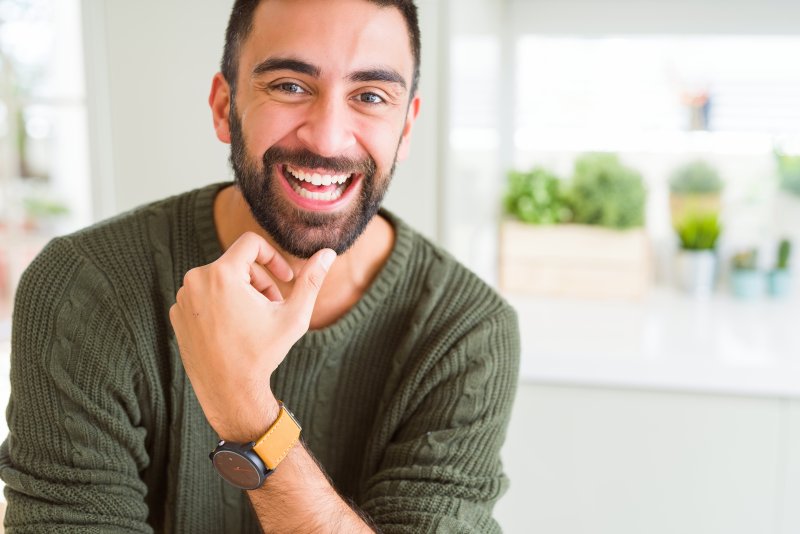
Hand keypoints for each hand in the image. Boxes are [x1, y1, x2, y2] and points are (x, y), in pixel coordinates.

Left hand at [169, 232, 335, 440]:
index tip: (285, 279)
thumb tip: (329, 253)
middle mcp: (195, 280)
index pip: (251, 243)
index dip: (273, 257)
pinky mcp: (176, 314)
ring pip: (219, 278)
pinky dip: (220, 304)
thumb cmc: (262, 354)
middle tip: (273, 307)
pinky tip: (232, 329)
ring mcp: (183, 298)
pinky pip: (203, 295)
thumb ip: (311, 281)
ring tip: (253, 319)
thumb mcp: (294, 316)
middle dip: (260, 281)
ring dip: (241, 292)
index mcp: (222, 274)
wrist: (229, 392)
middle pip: (237, 263)